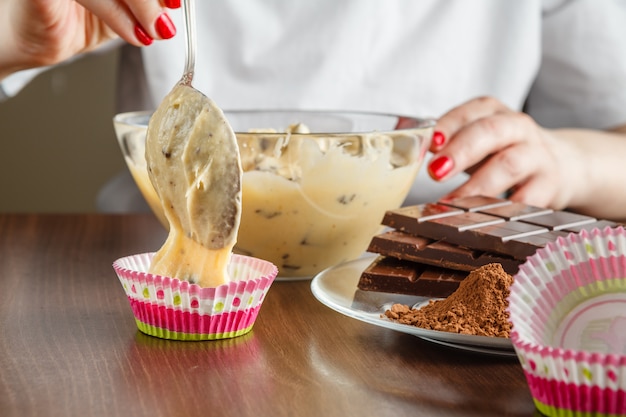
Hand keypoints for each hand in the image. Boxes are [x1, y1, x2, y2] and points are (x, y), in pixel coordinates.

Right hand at [0, 0, 179, 78]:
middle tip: (167, 20)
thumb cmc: (74, 17)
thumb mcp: (122, 7)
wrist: (36, 40)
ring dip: (141, 7)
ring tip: (153, 31)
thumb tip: (172, 7)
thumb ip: (145, 3)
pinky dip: (118, 17)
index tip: (176, 2)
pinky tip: (136, 35)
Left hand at [426, 96, 572, 209]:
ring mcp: (537, 155)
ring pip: (509, 164)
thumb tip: (404, 145)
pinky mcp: (549, 185)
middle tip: (435, 172)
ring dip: (478, 185)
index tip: (431, 143)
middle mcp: (517, 128)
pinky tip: (486, 218)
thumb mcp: (477, 140)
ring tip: (453, 202)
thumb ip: (445, 142)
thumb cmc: (503, 152)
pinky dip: (507, 208)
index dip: (449, 125)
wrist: (565, 165)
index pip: (471, 111)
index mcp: (494, 112)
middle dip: (461, 151)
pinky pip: (529, 197)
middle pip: (490, 132)